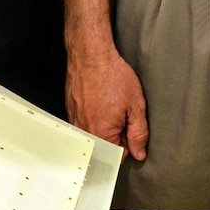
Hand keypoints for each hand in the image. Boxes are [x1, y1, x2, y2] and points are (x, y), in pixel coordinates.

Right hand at [66, 44, 148, 159]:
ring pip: (94, 134)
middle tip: (122, 112)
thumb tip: (139, 153)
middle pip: (104, 146)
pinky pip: (84, 122)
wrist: (90, 54)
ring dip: (104, 125)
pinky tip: (100, 100)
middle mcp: (85, 131)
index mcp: (102, 133)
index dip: (129, 143)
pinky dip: (93, 115)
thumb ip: (139, 132)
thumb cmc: (112, 75)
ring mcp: (74, 120)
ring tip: (110, 104)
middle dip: (116, 134)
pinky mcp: (70, 110)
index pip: (118, 156)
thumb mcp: (136, 105)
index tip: (131, 127)